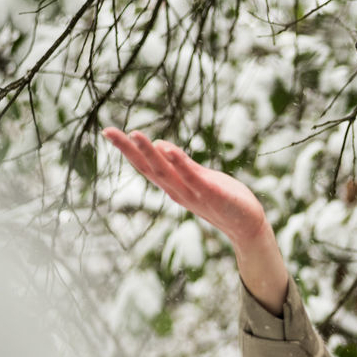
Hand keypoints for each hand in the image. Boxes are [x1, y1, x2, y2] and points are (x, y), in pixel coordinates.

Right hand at [103, 127, 287, 314]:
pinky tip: (168, 148)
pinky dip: (180, 163)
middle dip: (128, 150)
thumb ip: (181, 165)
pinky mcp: (212, 194)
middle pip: (149, 169)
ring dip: (150, 153)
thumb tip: (159, 146)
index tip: (109, 132)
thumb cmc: (224, 199)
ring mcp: (194, 193)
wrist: (247, 225)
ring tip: (136, 134)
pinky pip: (193, 177)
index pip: (146, 166)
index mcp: (175, 186)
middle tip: (108, 131)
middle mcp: (178, 191)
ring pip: (167, 172)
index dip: (128, 150)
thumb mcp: (199, 178)